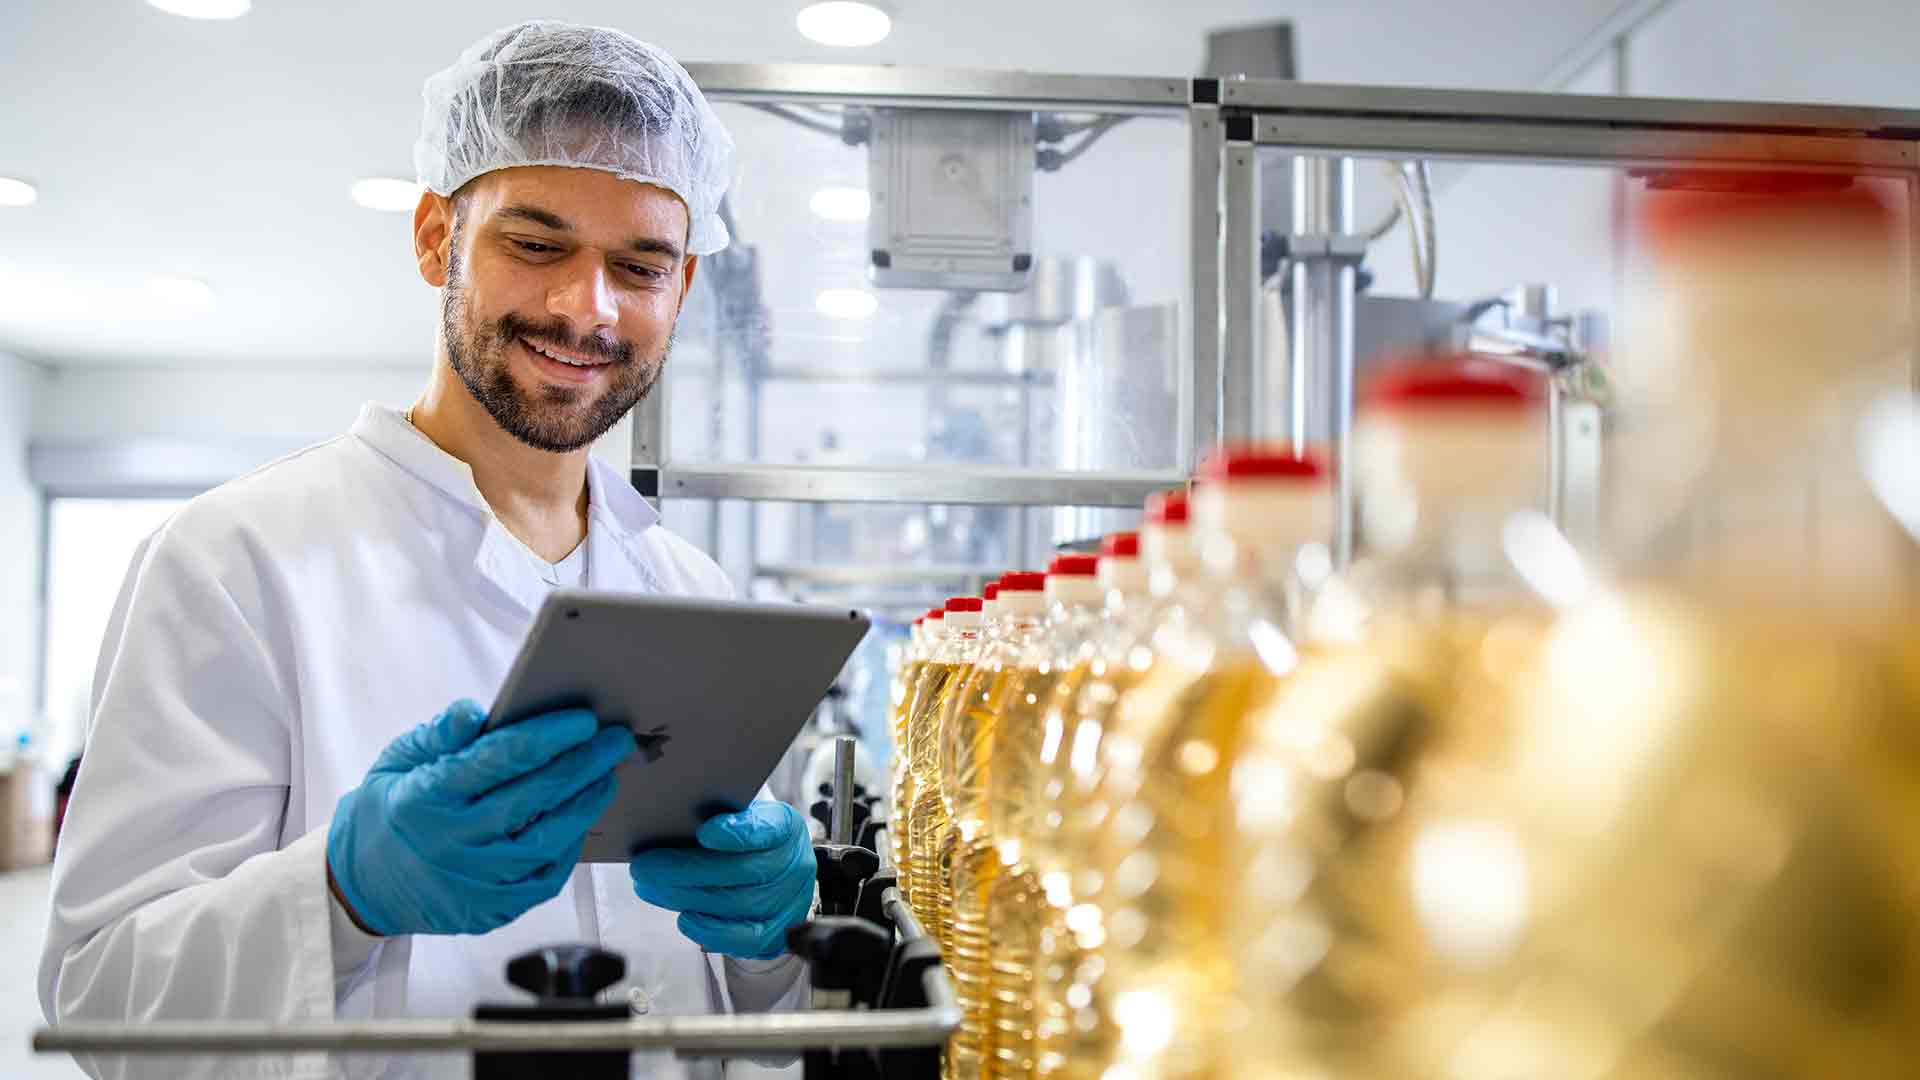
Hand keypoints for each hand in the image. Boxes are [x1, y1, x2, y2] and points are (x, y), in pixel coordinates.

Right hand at [326, 700, 635, 936]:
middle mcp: (452, 843)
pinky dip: (569, 847)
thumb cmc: (390, 810)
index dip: (547, 737)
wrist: (363, 884)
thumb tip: (475, 710)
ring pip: (546, 841)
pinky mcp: (490, 910)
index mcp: (427, 797)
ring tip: (607, 776)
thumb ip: (440, 734)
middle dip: (582, 764)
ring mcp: (474, 882)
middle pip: (533, 798)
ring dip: (584, 805)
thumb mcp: (398, 760)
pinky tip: (582, 819)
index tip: (584, 719)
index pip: (498, 760)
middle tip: (615, 740)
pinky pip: (544, 878)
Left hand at [629, 802, 815, 959]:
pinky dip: (712, 930)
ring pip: (739, 904)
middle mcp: (794, 863)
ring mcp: (789, 901)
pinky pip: (746, 938)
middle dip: (687, 869)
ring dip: (687, 897)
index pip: (768, 829)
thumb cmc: (741, 836)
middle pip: (742, 871)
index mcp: (785, 826)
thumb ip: (710, 814)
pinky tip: (685, 918)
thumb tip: (665, 821)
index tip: (704, 832)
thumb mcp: (732, 814)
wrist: (767, 869)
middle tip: (645, 866)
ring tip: (650, 888)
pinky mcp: (776, 932)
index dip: (738, 832)